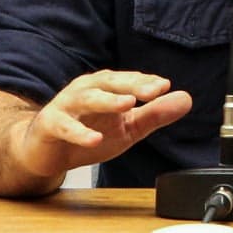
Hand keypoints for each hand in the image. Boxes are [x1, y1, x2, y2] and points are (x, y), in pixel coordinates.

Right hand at [13, 70, 191, 178]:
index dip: (147, 82)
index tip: (166, 87)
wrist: (46, 151)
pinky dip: (79, 133)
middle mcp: (86, 90)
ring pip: (87, 98)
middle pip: (109, 82)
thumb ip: (154, 114)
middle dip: (133, 84)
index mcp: (105, 87)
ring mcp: (66, 105)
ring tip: (127, 104)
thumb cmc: (87, 132)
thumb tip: (185, 99)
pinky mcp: (50, 125)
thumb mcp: (127, 128)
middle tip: (155, 91)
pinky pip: (65, 126)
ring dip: (107, 100)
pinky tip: (94, 139)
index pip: (129, 80)